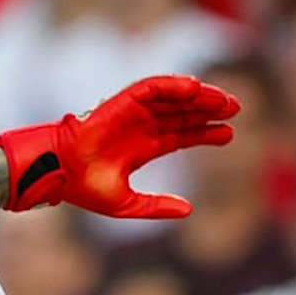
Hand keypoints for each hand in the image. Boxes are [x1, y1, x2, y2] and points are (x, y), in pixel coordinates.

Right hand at [0, 75, 239, 217]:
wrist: (60, 173)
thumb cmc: (85, 189)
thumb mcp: (128, 204)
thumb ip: (157, 206)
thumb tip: (188, 210)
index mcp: (141, 148)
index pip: (180, 136)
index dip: (204, 133)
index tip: (228, 134)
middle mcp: (139, 128)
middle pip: (181, 114)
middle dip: (208, 110)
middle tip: (235, 109)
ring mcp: (131, 113)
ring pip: (172, 98)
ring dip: (198, 96)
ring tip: (223, 100)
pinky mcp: (121, 101)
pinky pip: (152, 87)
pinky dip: (173, 84)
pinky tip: (194, 88)